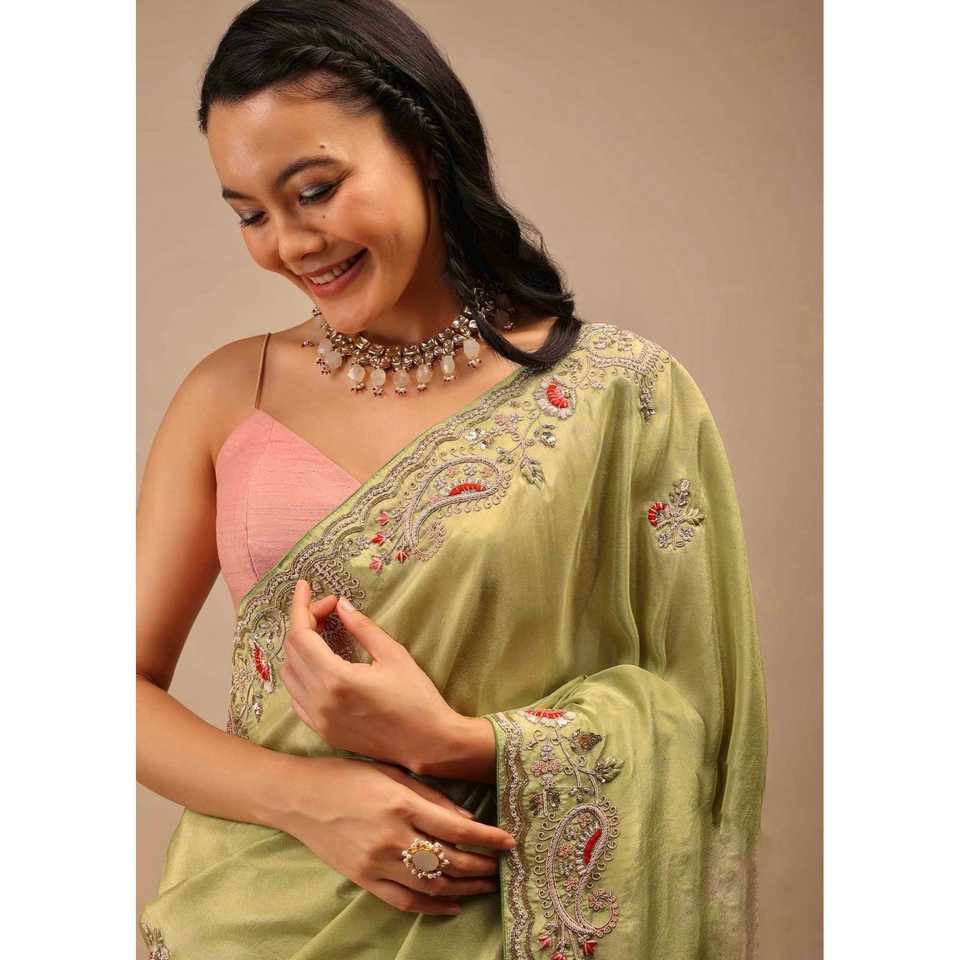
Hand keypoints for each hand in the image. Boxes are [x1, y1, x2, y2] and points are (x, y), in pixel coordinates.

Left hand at [279, 580, 464, 771]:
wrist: (428, 744)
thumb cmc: (417, 697)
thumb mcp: (394, 655)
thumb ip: (363, 628)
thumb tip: (341, 605)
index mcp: (336, 679)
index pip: (301, 635)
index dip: (300, 606)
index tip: (304, 586)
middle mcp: (320, 701)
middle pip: (292, 651)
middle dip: (304, 622)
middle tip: (329, 608)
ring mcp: (318, 720)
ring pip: (290, 675)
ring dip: (299, 648)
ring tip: (321, 631)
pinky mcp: (323, 732)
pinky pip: (297, 698)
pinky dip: (300, 674)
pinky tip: (318, 662)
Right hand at [280, 755, 513, 915]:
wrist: (299, 797)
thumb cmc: (348, 775)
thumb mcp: (391, 771)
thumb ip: (430, 795)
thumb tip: (467, 817)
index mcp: (401, 803)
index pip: (456, 828)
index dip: (487, 838)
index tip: (509, 842)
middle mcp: (391, 837)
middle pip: (448, 860)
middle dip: (481, 866)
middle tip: (500, 866)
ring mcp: (376, 862)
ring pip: (431, 885)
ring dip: (464, 888)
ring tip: (484, 885)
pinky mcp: (363, 879)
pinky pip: (404, 901)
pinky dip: (432, 906)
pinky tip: (452, 903)